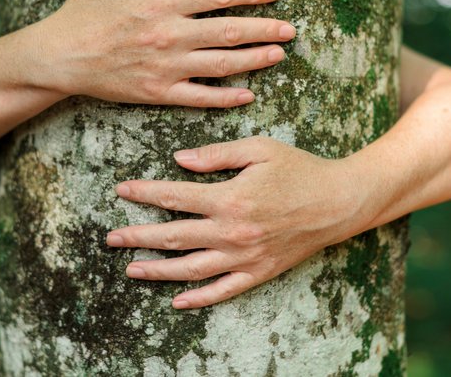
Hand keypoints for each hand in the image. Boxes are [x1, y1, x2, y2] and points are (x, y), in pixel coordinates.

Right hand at [25, 0, 294, 106]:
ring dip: (255, 59)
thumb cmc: (82, 11)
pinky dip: (227, 97)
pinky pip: (201, 98)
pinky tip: (248, 94)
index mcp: (160, 1)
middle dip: (264, 29)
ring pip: (222, 65)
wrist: (59, 57)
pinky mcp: (158, 93)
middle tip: (289, 29)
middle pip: (229, 31)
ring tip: (278, 55)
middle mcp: (169, 35)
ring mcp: (166, 67)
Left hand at [106, 136, 370, 308]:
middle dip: (138, 237)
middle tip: (111, 237)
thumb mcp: (259, 149)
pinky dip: (199, 298)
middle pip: (174, 237)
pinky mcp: (259, 272)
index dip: (144, 194)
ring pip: (191, 269)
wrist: (339, 202)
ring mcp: (245, 257)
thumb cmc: (300, 170)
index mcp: (230, 199)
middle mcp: (232, 233)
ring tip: (131, 269)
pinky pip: (223, 291)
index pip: (174, 198)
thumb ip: (217, 155)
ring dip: (158, 270)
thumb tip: (179, 160)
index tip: (122, 190)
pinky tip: (177, 301)